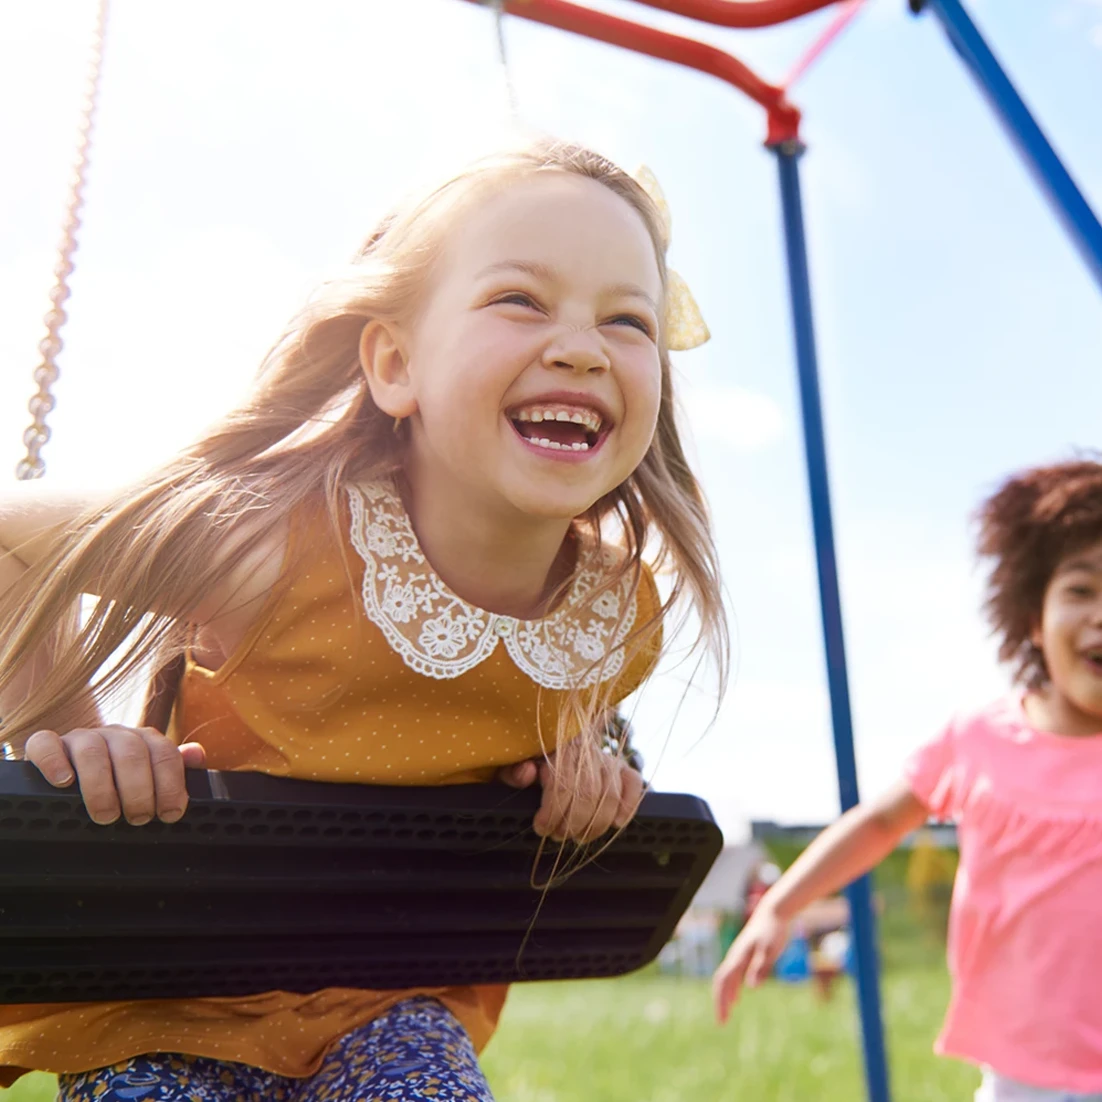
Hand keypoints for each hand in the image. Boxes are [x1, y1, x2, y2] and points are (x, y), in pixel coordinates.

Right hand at [24, 726, 205, 825]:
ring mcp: (80, 737)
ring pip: (92, 750)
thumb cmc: (119, 780)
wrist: (72, 767)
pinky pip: (45, 744)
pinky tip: (63, 783)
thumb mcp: (149, 775)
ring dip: (100, 786)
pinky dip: (54, 762)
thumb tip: (197, 754)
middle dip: (139, 790)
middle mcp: (115, 734)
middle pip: (131, 753)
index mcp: (144, 740)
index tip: (170, 814)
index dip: (171, 785)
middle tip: (138, 819)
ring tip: (106, 815)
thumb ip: (174, 767)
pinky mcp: (47, 744)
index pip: (164, 753)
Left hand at [498, 738, 643, 843]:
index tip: (541, 828)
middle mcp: (586, 749)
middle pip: (588, 793)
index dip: (553, 812)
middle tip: (558, 836)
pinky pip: (633, 782)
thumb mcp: (514, 763)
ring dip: (595, 824)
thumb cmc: (531, 759)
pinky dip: (629, 804)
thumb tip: (528, 773)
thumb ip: (514, 770)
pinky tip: (616, 823)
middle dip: (572, 823)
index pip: (562, 782)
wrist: (553, 740)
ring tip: (578, 837)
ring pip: (610, 794)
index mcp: (558, 746)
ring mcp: (606, 758)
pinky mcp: (621, 767)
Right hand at [712, 904, 789, 1022]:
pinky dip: (731, 988)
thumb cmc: (774, 931)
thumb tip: (750, 988)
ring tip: (726, 1014)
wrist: (774, 912)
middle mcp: (735, 956)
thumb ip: (761, 967)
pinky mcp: (744, 954)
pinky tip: (737, 998)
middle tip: (721, 1022)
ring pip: (725, 979)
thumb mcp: (771, 950)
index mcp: (739, 956)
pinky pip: (732, 974)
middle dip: (720, 1002)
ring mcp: (738, 955)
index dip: (722, 1001)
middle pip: (721, 982)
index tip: (722, 1020)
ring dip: (724, 997)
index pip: (724, 982)